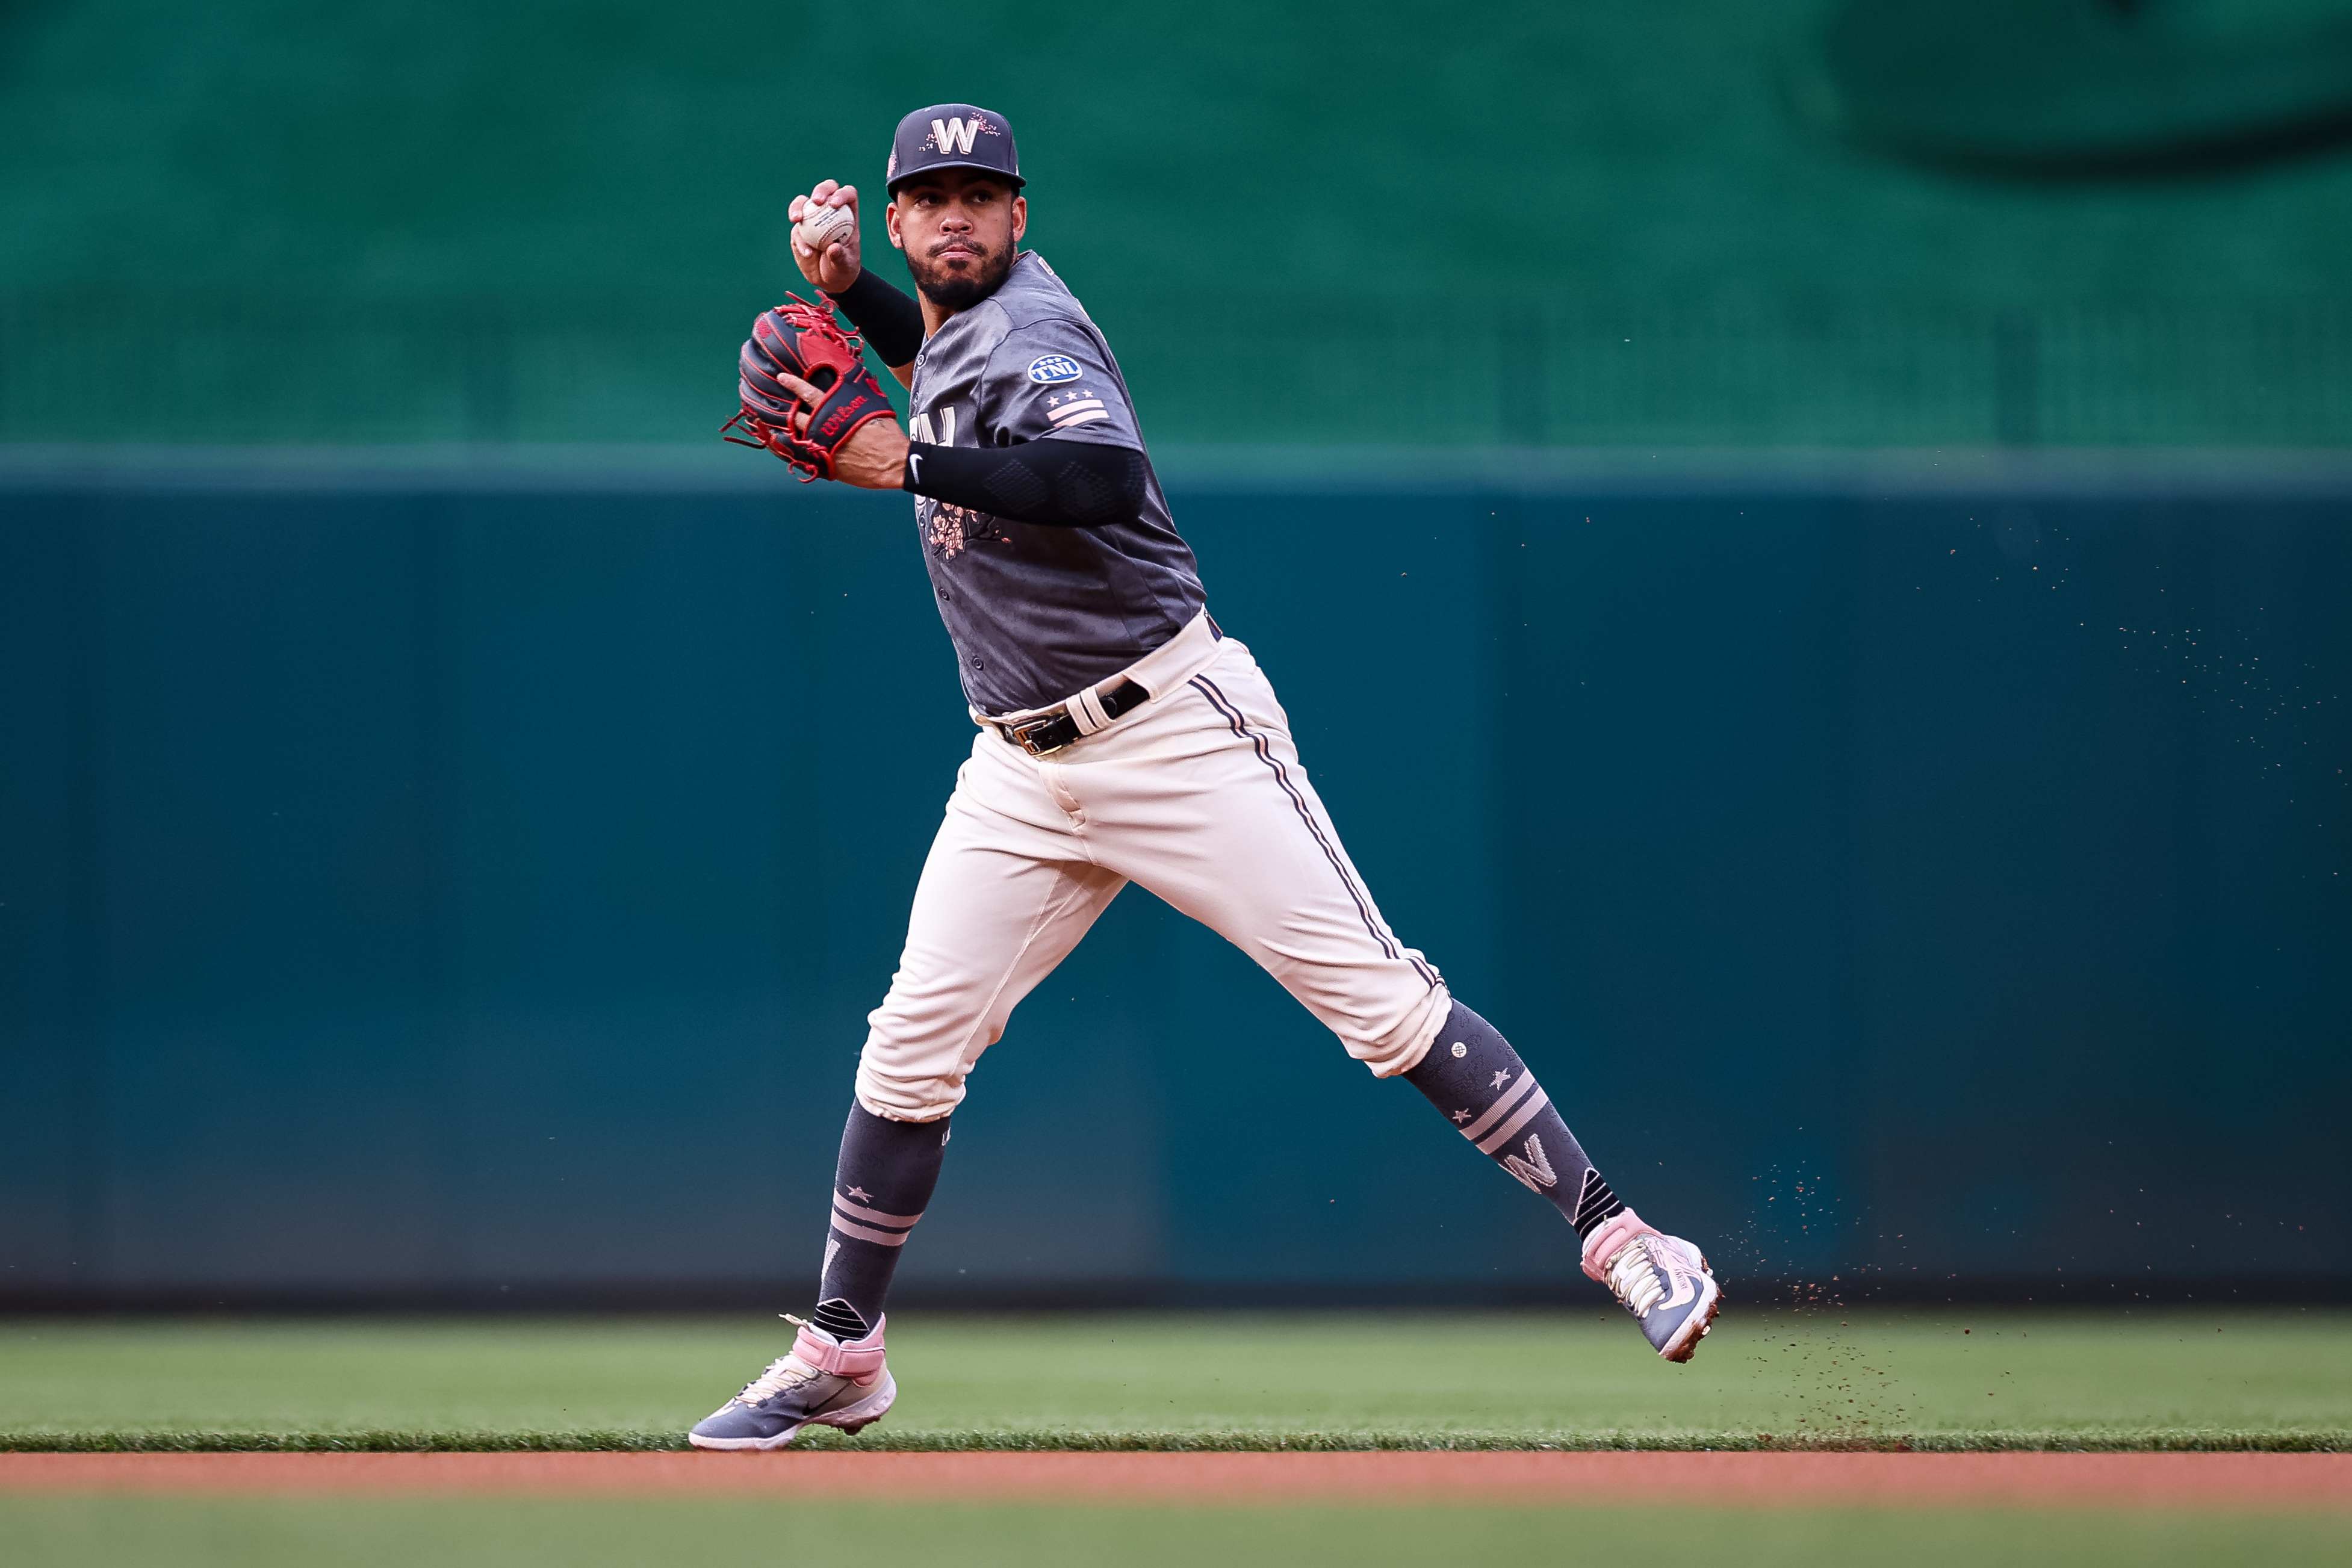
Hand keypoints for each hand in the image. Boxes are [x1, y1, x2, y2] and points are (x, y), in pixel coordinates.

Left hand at [767, 367, 906, 488]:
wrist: (893, 463)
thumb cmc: (887, 434)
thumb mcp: (873, 406)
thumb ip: (856, 397)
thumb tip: (851, 385)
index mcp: (834, 411)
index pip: (808, 393)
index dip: (794, 384)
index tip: (782, 377)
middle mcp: (823, 429)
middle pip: (796, 418)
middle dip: (785, 411)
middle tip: (772, 406)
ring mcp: (822, 449)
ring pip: (796, 439)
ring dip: (785, 433)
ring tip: (774, 429)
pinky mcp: (826, 466)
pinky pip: (804, 459)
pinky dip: (794, 454)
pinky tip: (787, 451)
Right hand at [787, 180, 862, 292]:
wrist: (828, 281)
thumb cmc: (843, 270)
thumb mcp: (845, 265)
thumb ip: (840, 257)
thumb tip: (833, 248)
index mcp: (848, 215)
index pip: (848, 195)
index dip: (842, 194)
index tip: (835, 204)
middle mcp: (830, 212)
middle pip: (825, 191)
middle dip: (821, 191)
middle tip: (816, 201)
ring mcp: (813, 219)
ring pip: (803, 203)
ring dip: (798, 207)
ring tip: (797, 220)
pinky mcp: (800, 231)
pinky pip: (797, 230)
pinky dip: (800, 240)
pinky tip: (807, 253)